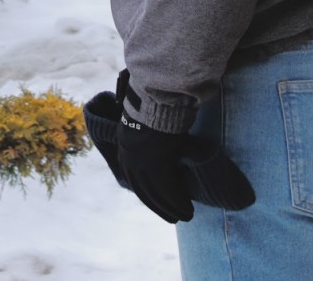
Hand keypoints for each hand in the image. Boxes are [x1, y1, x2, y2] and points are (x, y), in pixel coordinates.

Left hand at [82, 71, 252, 225]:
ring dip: (171, 208)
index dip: (147, 194)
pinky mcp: (157, 165)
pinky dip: (178, 201)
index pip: (134, 180)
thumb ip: (144, 139)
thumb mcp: (143, 124)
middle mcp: (131, 161)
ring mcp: (143, 164)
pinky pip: (168, 190)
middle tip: (173, 216)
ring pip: (157, 195)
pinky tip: (187, 208)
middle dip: (159, 206)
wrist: (156, 96)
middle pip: (145, 192)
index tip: (156, 203)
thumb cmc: (153, 105)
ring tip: (184, 216)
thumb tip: (153, 141)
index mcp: (125, 150)